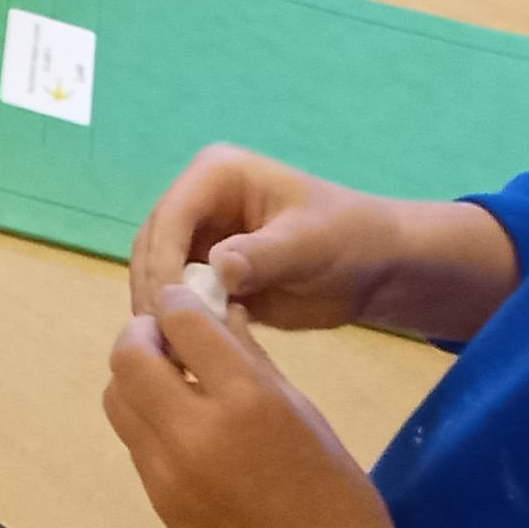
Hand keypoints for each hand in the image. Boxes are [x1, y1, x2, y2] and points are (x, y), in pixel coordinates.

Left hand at [105, 281, 457, 527]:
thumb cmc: (339, 497)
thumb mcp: (304, 413)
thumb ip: (252, 361)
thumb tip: (216, 314)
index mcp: (246, 401)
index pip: (181, 323)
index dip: (179, 302)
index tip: (185, 300)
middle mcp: (195, 432)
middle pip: (128, 357)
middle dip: (141, 334)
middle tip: (167, 337)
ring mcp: (168, 474)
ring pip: (118, 400)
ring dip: (134, 378)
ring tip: (171, 380)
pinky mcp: (159, 504)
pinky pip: (135, 443)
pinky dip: (147, 420)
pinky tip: (181, 425)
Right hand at [131, 145, 522, 342]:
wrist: (376, 269)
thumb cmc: (350, 240)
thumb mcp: (311, 243)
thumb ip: (264, 254)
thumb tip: (217, 270)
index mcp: (216, 175)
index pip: (171, 216)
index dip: (163, 262)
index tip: (168, 310)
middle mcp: (197, 201)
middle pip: (152, 245)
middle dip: (155, 290)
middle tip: (164, 342)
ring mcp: (198, 237)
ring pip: (155, 273)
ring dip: (159, 310)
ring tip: (173, 352)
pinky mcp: (204, 271)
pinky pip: (176, 296)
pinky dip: (176, 321)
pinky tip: (184, 351)